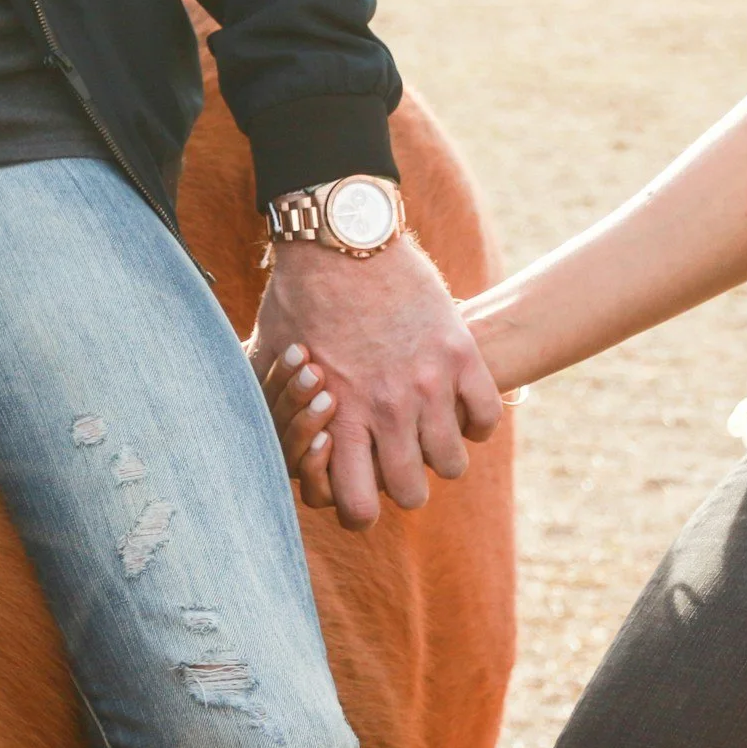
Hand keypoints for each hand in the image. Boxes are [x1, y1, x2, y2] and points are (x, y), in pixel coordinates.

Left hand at [250, 235, 500, 528]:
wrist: (342, 236)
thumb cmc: (298, 296)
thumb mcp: (272, 359)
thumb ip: (274, 406)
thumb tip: (261, 440)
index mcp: (340, 417)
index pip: (357, 506)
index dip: (360, 510)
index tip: (363, 491)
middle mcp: (387, 409)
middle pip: (412, 493)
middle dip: (406, 486)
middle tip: (401, 462)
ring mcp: (428, 383)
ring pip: (452, 462)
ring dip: (443, 455)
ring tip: (432, 434)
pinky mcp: (459, 353)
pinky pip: (485, 415)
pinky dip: (476, 420)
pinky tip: (460, 407)